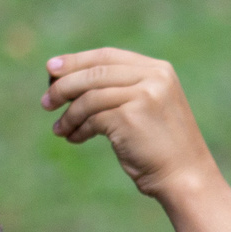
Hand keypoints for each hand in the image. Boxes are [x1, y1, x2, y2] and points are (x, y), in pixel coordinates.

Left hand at [42, 47, 210, 200]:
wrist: (185, 176)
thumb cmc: (160, 146)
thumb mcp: (145, 106)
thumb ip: (119, 88)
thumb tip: (65, 79)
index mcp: (158, 70)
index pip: (107, 56)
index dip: (76, 60)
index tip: (50, 69)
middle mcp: (154, 77)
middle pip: (94, 72)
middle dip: (64, 85)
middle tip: (46, 101)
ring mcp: (144, 95)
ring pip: (89, 96)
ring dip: (68, 114)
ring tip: (59, 128)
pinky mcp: (131, 116)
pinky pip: (92, 117)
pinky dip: (77, 128)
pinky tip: (73, 138)